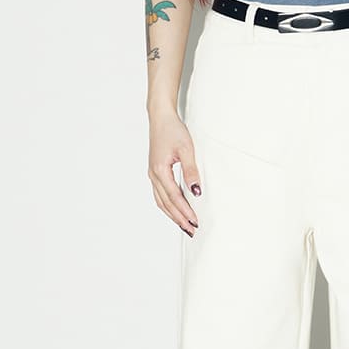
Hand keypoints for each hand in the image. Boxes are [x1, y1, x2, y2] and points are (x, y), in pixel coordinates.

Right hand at [149, 108, 200, 235]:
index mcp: (160, 170)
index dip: (185, 211)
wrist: (160, 118)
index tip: (196, 222)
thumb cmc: (173, 131)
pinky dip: (168, 206)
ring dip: (173, 215)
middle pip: (166, 204)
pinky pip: (160, 195)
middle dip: (179, 219)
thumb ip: (191, 171)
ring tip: (185, 225)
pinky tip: (176, 211)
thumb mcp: (186, 149)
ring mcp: (152, 175)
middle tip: (192, 231)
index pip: (174, 197)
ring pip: (161, 201)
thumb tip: (196, 191)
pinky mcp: (154, 172)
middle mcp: (153, 175)